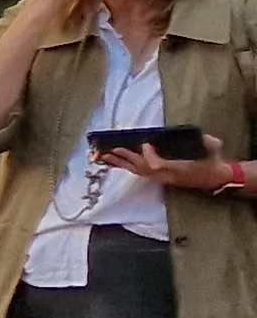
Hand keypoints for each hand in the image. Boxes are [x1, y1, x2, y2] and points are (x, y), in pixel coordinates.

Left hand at [96, 132, 236, 192]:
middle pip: (142, 169)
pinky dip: (126, 166)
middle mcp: (166, 176)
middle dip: (127, 159)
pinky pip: (138, 172)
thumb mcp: (213, 151)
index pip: (159, 166)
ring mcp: (161, 178)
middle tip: (112, 149)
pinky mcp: (157, 178)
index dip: (150, 157)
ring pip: (137, 171)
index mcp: (179, 169)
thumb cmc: (211, 162)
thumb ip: (210, 145)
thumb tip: (207, 139)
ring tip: (104, 156)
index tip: (145, 144)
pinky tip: (114, 161)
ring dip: (121, 163)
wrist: (212, 178)